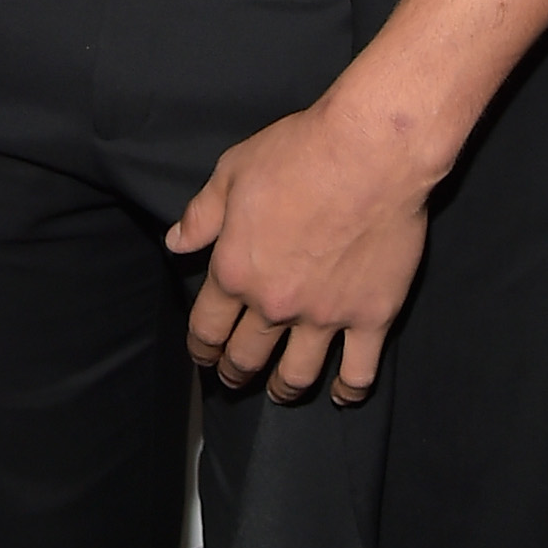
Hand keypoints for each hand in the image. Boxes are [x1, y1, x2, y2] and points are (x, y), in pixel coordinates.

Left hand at [165, 95, 429, 405]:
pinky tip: (340, 394)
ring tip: (279, 393)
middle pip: (247, 356)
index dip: (201, 347)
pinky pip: (358, 371)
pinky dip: (348, 391)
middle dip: (235, 371)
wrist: (369, 153)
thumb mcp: (232, 173)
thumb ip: (201, 215)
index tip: (202, 355)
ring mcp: (325, 316)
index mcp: (236, 271)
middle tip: (234, 376)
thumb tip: (175, 243)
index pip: (207, 327)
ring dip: (283, 390)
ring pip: (297, 374)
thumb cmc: (297, 154)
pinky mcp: (371, 316)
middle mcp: (275, 304)